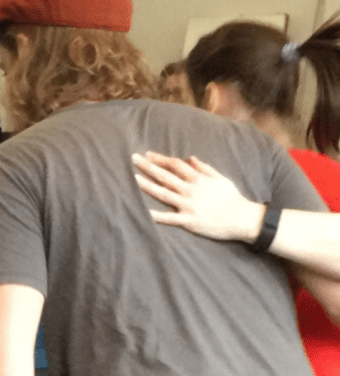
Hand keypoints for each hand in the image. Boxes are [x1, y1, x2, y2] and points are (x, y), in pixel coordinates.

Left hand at [132, 152, 263, 242]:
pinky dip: (155, 215)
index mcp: (198, 179)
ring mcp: (188, 205)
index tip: (148, 155)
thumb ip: (204, 168)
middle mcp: (191, 190)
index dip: (160, 159)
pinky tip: (142, 211)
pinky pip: (169, 218)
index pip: (175, 165)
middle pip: (165, 176)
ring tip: (132, 178)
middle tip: (133, 158)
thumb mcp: (220, 178)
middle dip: (148, 167)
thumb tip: (190, 158)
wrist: (242, 219)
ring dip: (147, 185)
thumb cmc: (232, 198)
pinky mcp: (188, 220)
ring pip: (163, 193)